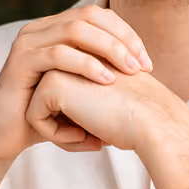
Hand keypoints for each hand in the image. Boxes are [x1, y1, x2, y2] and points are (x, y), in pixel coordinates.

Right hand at [0, 6, 151, 164]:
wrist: (5, 137)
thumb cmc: (48, 116)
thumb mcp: (81, 91)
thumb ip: (104, 74)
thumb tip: (144, 69)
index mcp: (55, 30)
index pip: (98, 16)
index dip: (126, 34)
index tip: (147, 62)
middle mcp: (40, 29)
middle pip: (89, 17)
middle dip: (121, 40)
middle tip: (142, 66)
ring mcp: (28, 42)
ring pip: (75, 30)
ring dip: (108, 49)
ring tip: (129, 72)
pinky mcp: (19, 61)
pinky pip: (58, 54)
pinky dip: (86, 65)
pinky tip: (105, 81)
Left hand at [25, 65, 188, 153]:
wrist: (153, 122)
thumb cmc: (136, 118)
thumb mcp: (106, 99)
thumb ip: (81, 95)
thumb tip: (57, 113)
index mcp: (85, 54)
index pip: (62, 96)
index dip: (78, 120)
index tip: (104, 128)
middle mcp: (71, 53)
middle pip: (48, 101)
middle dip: (66, 124)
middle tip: (98, 134)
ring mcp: (59, 64)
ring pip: (38, 108)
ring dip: (61, 130)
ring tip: (92, 135)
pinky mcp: (51, 83)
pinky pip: (34, 118)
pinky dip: (56, 135)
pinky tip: (85, 135)